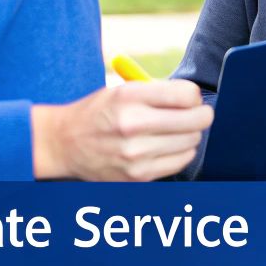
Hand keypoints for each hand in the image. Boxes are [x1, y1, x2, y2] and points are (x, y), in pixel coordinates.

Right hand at [31, 80, 213, 181]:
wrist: (64, 144)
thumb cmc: (99, 112)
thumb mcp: (122, 90)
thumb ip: (159, 91)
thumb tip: (196, 99)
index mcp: (129, 96)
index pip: (187, 95)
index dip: (194, 97)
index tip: (188, 100)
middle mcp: (133, 124)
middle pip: (196, 120)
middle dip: (200, 115)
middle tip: (193, 115)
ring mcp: (136, 154)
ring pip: (192, 142)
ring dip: (189, 135)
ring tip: (174, 131)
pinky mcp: (139, 175)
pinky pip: (181, 161)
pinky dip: (181, 153)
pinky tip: (167, 146)